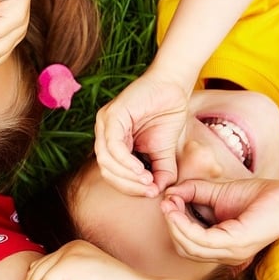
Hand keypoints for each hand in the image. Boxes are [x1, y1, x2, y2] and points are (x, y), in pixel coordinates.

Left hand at [94, 70, 191, 196]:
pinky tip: (141, 170)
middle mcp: (104, 134)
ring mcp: (104, 124)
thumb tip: (159, 192)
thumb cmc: (167, 114)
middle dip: (128, 186)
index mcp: (112, 143)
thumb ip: (161, 172)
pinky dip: (126, 162)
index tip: (151, 193)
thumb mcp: (164, 151)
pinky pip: (113, 146)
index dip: (130, 188)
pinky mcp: (111, 116)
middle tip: (149, 190)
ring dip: (128, 177)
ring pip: (107, 161)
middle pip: (107, 170)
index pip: (113, 173)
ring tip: (148, 181)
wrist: (174, 86)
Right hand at [162, 178, 278, 264]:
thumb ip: (194, 192)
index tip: (167, 201)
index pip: (187, 244)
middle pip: (184, 248)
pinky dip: (185, 225)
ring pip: (189, 247)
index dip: (173, 224)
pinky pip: (201, 239)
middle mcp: (226, 255)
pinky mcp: (237, 243)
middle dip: (171, 226)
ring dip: (174, 225)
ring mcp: (232, 252)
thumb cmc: (258, 195)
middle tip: (166, 203)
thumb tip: (170, 193)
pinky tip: (179, 209)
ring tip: (169, 204)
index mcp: (222, 247)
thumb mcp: (217, 193)